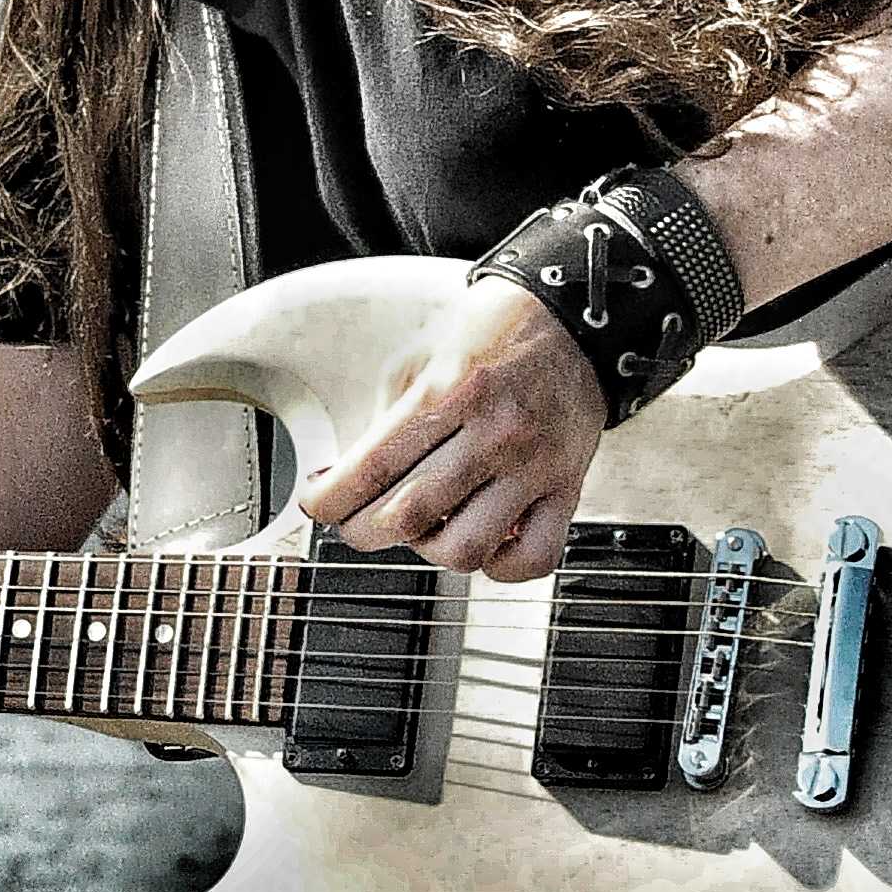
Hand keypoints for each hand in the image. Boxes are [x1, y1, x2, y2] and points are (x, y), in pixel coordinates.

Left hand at [298, 281, 604, 581]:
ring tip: (423, 529)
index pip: (373, 467)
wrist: (573, 324)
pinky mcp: (567, 489)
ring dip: (428, 551)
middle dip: (363, 531)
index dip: (330, 500)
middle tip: (357, 522)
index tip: (318, 504)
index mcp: (452, 390)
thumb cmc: (495, 336)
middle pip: (408, 516)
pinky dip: (500, 568)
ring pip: (465, 547)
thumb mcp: (421, 357)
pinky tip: (482, 544)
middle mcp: (495, 432)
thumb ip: (384, 419)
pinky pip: (533, 558)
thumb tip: (345, 478)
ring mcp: (534, 466)